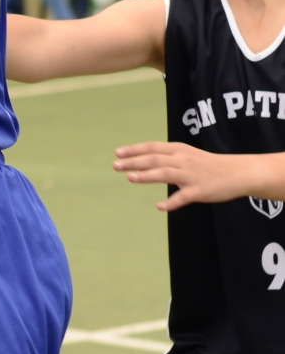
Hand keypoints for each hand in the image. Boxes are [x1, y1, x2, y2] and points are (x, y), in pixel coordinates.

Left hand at [113, 141, 255, 210]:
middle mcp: (182, 160)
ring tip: (130, 178)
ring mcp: (190, 175)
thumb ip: (168, 158)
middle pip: (154, 159)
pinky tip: (160, 206)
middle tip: (115, 165)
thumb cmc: (210, 165)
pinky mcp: (199, 190)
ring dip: (147, 176)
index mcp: (179, 150)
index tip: (117, 153)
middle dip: (133, 162)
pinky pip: (183, 197)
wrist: (237, 172)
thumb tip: (147, 162)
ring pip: (165, 173)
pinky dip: (171, 202)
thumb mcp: (188, 155)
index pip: (152, 148)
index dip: (134, 150)